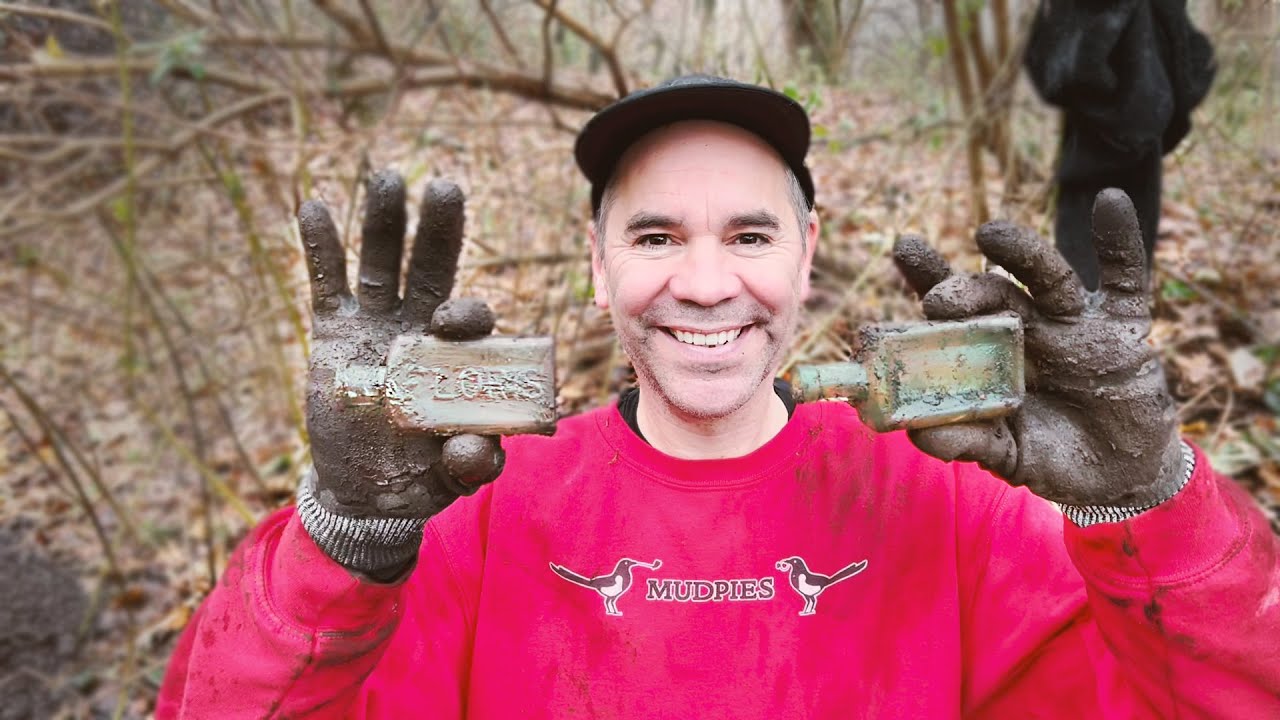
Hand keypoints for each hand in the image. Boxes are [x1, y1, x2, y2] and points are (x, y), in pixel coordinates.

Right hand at [298, 170, 503, 520]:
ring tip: (385, 178)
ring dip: (384, 221)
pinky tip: (316, 207)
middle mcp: (419, 329)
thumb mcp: (453, 475)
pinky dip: (322, 248)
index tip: (449, 324)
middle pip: (432, 269)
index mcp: (458, 355)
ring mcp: (376, 326)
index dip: (465, 313)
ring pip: (382, 263)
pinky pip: (327, 283)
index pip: (469, 319)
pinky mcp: (333, 334)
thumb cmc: (422, 475)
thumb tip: (473, 448)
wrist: (367, 491)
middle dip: (438, 230)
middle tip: (443, 188)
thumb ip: (473, 462)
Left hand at [892, 189, 1182, 507]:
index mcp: (990, 352)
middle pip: (993, 292)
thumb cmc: (1051, 456)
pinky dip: (1121, 240)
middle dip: (965, 288)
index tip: (903, 249)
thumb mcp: (1006, 454)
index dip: (928, 278)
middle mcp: (1028, 328)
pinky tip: (1109, 202)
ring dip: (1022, 254)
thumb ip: (965, 441)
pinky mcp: (1124, 328)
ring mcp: (1076, 324)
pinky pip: (1126, 278)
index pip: (953, 310)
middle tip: (938, 299)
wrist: (1119, 476)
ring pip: (1049, 278)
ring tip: (990, 234)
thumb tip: (916, 432)